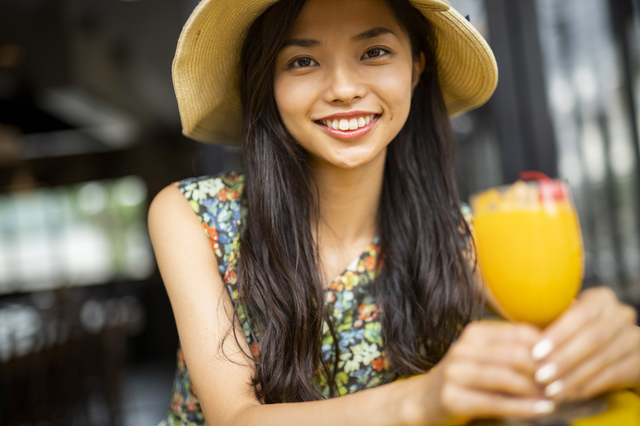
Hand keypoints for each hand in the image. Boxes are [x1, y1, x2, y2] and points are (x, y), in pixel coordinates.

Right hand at [414, 321, 554, 424]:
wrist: (424, 402)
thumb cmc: (466, 382)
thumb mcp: (486, 360)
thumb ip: (514, 352)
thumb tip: (560, 349)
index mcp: (475, 333)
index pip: (520, 333)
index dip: (548, 348)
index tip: (567, 362)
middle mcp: (463, 348)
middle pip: (515, 354)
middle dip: (545, 371)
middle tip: (565, 384)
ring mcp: (455, 372)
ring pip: (507, 377)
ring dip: (536, 390)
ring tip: (556, 398)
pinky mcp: (452, 397)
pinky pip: (496, 401)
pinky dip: (524, 407)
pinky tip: (542, 410)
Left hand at [530, 287, 639, 400]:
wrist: (612, 348)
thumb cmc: (574, 333)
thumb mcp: (563, 323)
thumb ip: (546, 324)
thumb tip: (517, 337)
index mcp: (600, 298)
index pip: (579, 315)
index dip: (558, 335)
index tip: (535, 353)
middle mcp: (621, 314)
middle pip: (592, 339)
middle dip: (563, 360)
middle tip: (541, 376)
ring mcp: (634, 336)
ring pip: (602, 359)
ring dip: (574, 377)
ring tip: (552, 390)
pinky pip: (615, 374)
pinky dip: (591, 385)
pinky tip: (572, 393)